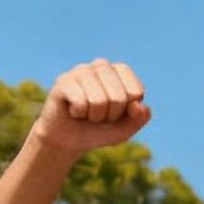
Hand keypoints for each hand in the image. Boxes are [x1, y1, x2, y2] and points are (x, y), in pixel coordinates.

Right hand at [31, 60, 151, 155]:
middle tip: (99, 115)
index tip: (117, 112)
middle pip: (118, 98)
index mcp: (120, 72)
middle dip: (111, 115)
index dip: (128, 110)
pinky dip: (79, 113)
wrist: (69, 138)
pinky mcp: (63, 80)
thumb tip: (139, 104)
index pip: (135, 91)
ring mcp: (81, 70)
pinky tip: (74, 110)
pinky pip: (81, 102)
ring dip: (95, 116)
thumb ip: (140, 118)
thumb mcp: (126, 128)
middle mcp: (101, 65)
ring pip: (99, 101)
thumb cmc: (100, 129)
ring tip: (87, 113)